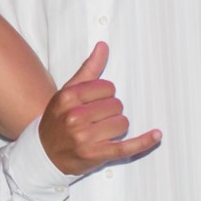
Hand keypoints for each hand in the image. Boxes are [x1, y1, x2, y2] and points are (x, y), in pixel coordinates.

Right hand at [38, 42, 160, 175]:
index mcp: (69, 97)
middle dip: (110, 112)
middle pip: (117, 106)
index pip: (108, 88)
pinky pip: (126, 147)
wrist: (44, 153)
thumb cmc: (58, 119)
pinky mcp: (96, 155)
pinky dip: (143, 142)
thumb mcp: (68, 92)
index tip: (94, 103)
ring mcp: (85, 138)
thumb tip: (103, 46)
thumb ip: (89, 69)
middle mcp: (75, 117)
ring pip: (123, 124)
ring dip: (116, 128)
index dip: (105, 95)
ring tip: (99, 133)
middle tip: (94, 120)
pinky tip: (156, 135)